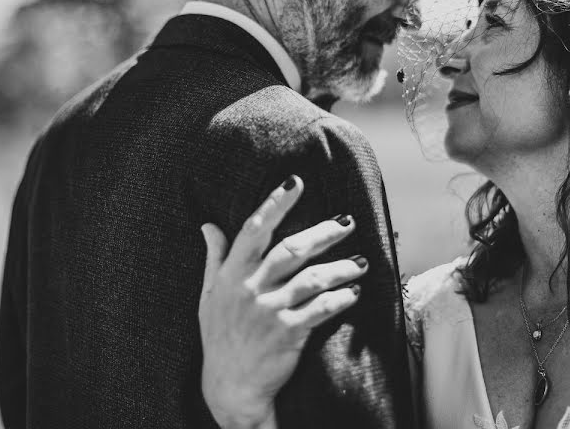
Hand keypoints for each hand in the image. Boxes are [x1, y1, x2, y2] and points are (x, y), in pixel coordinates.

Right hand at [198, 175, 366, 428]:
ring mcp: (270, 311)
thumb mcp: (209, 296)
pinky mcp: (288, 333)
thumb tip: (209, 225)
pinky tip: (354, 292)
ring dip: (341, 267)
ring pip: (312, 278)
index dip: (275, 203)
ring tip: (361, 262)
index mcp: (231, 275)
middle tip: (347, 222)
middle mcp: (250, 289)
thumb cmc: (219, 337)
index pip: (254, 229)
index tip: (296, 182)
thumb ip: (214, 258)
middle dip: (323, 232)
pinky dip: (339, 299)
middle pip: (291, 249)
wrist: (229, 387)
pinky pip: (320, 309)